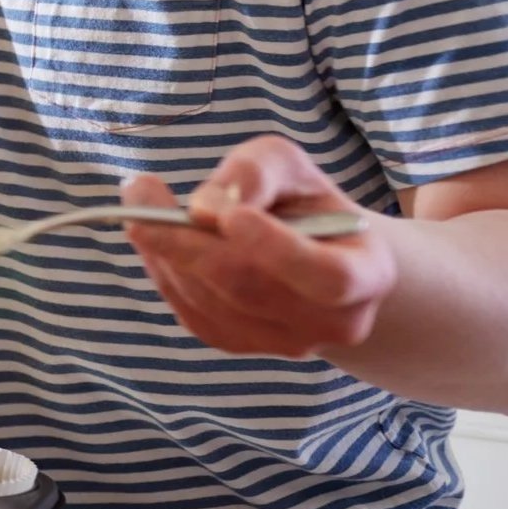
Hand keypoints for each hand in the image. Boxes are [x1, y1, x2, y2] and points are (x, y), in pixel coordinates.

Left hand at [121, 135, 396, 358]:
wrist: (301, 243)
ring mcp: (286, 342)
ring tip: (140, 199)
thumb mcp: (287, 165)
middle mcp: (335, 322)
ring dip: (167, 250)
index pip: (327, 278)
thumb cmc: (298, 198)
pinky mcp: (241, 344)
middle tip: (141, 192)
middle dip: (190, 240)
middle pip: (253, 289)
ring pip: (214, 301)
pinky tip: (153, 234)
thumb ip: (256, 172)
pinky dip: (165, 270)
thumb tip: (209, 207)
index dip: (277, 250)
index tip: (231, 215)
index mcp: (367, 274)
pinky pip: (194, 312)